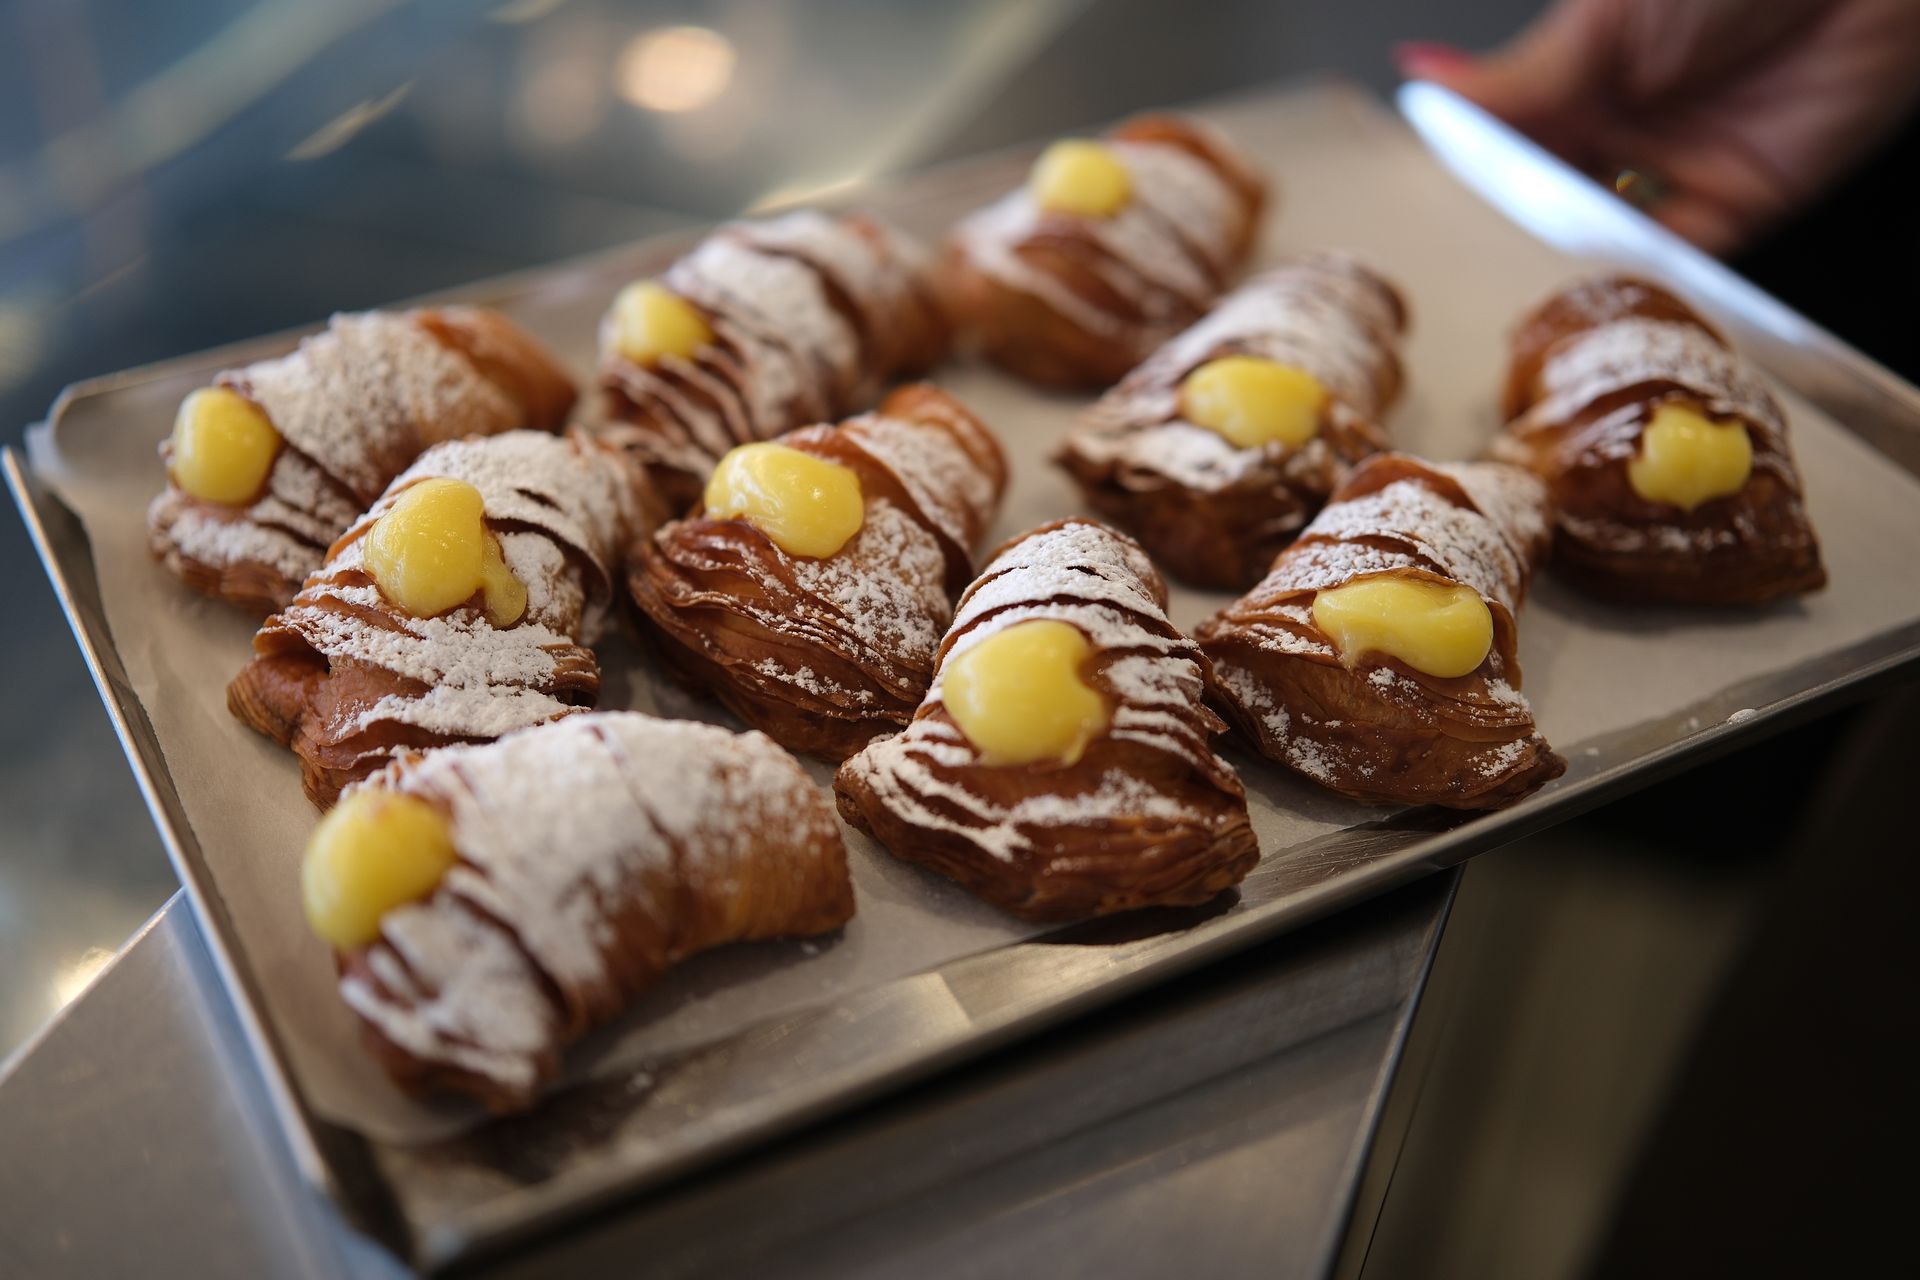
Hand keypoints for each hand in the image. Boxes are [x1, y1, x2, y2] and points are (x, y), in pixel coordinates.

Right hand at [1397, 0, 1919, 254]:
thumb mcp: (1605, 16)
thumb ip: (1519, 76)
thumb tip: (1423, 80)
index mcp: (1577, 74)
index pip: (1505, 142)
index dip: (1471, 176)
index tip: (1430, 208)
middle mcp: (1619, 127)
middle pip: (1546, 200)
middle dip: (1513, 229)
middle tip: (1471, 256)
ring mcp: (1672, 171)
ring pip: (1601, 238)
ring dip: (1570, 259)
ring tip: (1530, 276)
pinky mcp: (1732, 209)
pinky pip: (1675, 259)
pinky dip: (1639, 276)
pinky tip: (1603, 276)